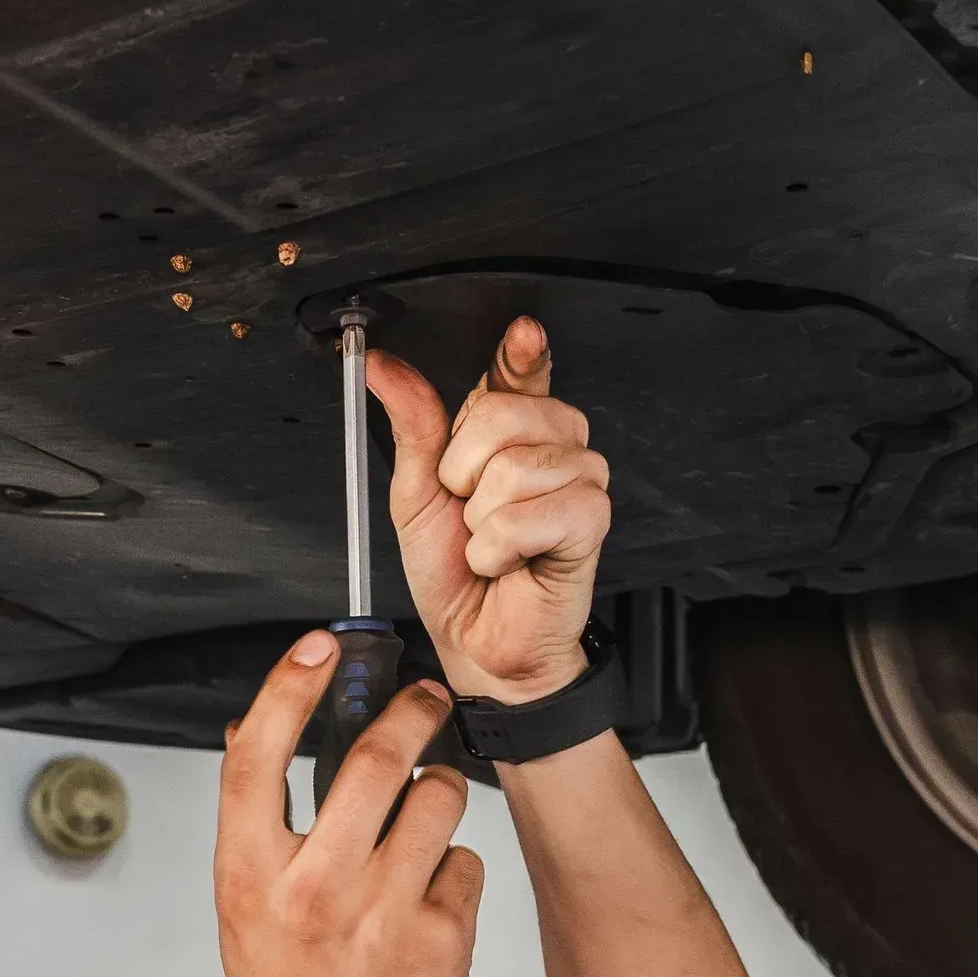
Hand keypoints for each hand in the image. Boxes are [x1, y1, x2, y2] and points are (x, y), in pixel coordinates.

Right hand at [215, 634, 483, 976]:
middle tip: (427, 700)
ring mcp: (379, 918)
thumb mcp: (249, 927)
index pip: (255, 756)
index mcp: (247, 885)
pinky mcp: (442, 941)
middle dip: (411, 712)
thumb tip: (275, 735)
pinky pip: (466, 863)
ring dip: (443, 794)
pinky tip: (433, 909)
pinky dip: (457, 873)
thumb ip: (260, 840)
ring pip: (437, 798)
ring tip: (427, 823)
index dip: (289, 685)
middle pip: (371, 758)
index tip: (320, 647)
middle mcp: (309, 897)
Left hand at [368, 317, 611, 705]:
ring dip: (482, 522)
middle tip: (470, 513)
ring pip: (516, 467)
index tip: (520, 336)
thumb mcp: (415, 493)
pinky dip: (501, 549)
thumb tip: (385, 368)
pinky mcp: (592, 519)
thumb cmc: (452, 572)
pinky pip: (532, 514)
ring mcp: (580, 479)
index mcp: (512, 430)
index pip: (520, 370)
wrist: (474, 641)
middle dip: (462, 475)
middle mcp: (553, 445)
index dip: (520, 353)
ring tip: (490, 543)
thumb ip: (412, 425)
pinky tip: (509, 562)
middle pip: (503, 414)